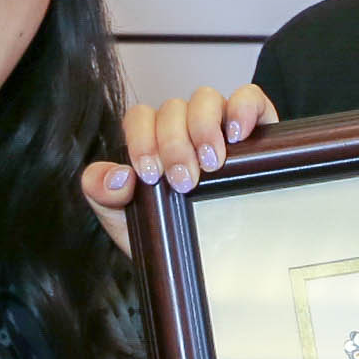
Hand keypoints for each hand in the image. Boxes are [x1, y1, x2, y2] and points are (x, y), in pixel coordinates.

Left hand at [80, 84, 277, 251]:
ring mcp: (220, 124)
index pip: (141, 118)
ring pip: (206, 99)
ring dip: (204, 128)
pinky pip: (250, 98)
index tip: (151, 175)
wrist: (209, 261)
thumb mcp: (125, 220)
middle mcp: (184, 126)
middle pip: (173, 108)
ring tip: (211, 163)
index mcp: (152, 140)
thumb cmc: (168, 234)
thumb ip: (103, 194)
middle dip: (175, 144)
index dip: (142, 139)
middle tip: (184, 181)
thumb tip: (117, 174)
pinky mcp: (256, 127)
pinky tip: (238, 135)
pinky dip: (243, 108)